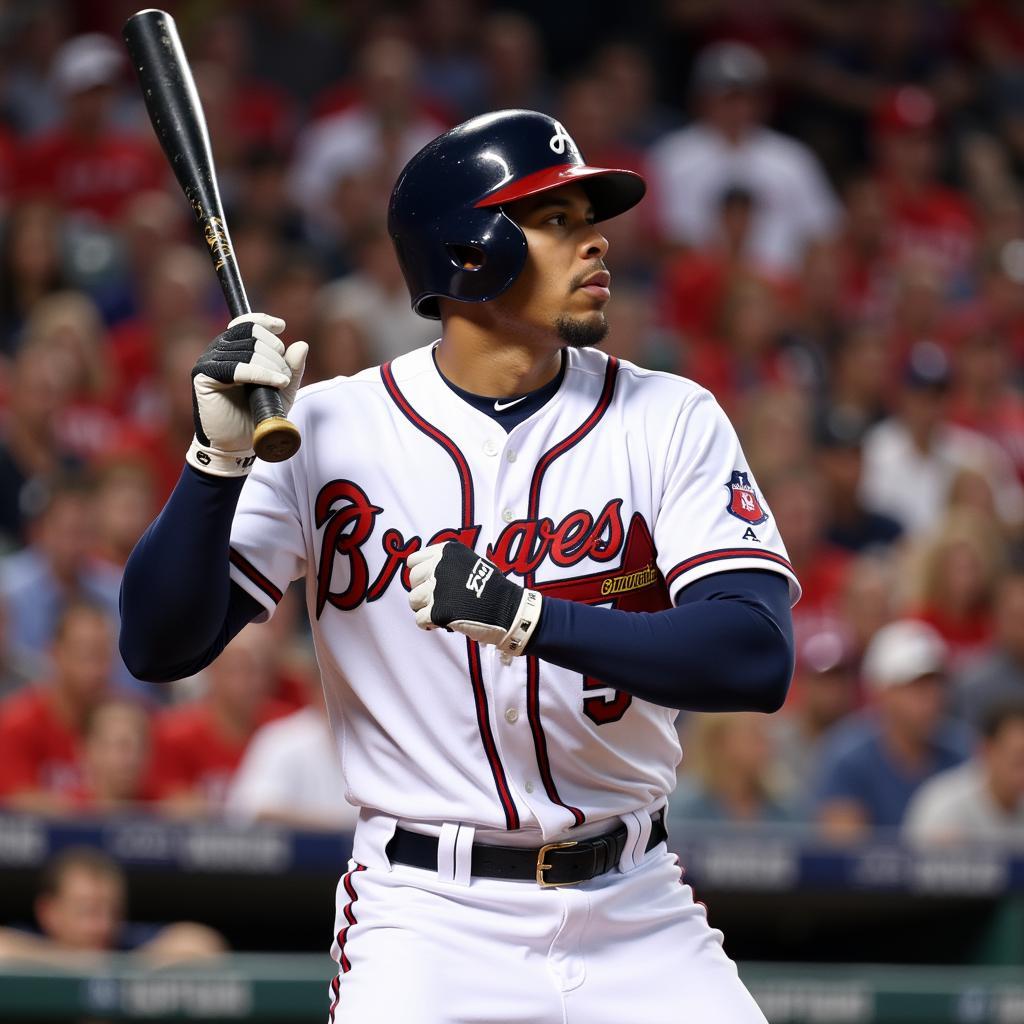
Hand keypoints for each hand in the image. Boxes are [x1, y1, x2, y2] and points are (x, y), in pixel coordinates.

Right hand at [187, 313, 307, 476]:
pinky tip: (277, 382)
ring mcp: (209, 362)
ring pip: (247, 350)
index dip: (263, 321)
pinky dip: (261, 373)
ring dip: (271, 366)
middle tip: (285, 376)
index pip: (246, 323)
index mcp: (234, 349)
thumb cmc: (258, 416)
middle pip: (251, 333)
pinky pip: (236, 367)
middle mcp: (219, 351)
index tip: (281, 327)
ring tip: (281, 384)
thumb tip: (301, 344)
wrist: (238, 445)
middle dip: (275, 352)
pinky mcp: (204, 376)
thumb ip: (292, 368)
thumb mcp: (283, 389)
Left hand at [407, 542, 542, 654]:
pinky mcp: (438, 612)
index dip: (420, 573)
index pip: (413, 560)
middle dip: (422, 591)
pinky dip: (428, 624)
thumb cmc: (493, 588)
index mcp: (446, 552)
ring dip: (424, 608)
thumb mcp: (472, 562)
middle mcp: (439, 567)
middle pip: (413, 580)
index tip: (428, 582)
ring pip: (413, 600)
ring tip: (439, 612)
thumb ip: (449, 564)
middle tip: (436, 599)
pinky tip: (440, 623)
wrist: (508, 610)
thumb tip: (427, 572)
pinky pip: (419, 619)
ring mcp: (437, 589)